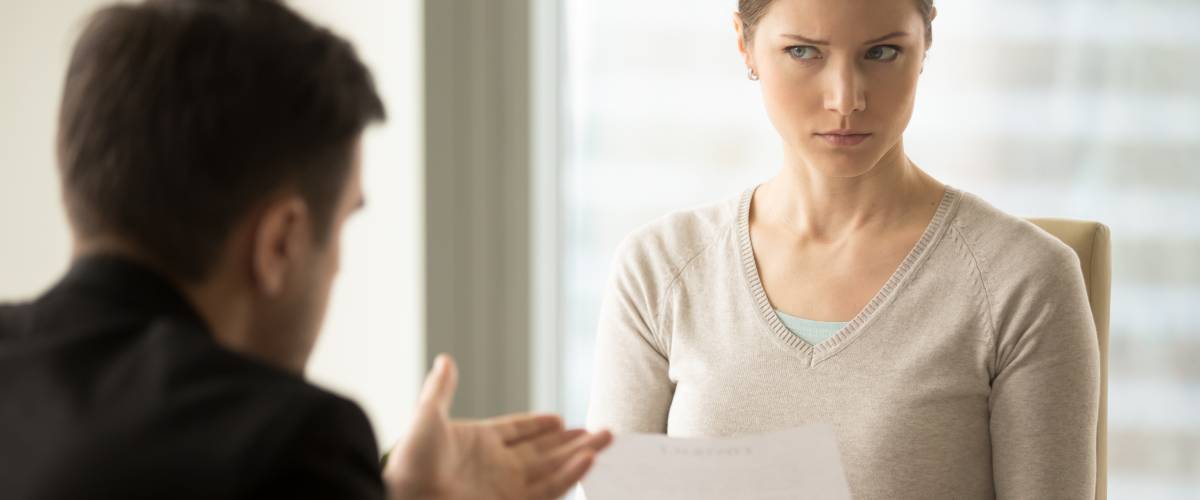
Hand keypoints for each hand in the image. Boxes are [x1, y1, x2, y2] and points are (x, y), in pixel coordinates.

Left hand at [384, 355, 612, 499]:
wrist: (403, 498)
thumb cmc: (408, 461)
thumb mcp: (426, 417)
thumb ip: (441, 390)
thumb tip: (446, 359)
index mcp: (478, 442)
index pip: (517, 431)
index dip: (538, 425)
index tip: (560, 419)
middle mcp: (496, 466)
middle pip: (543, 451)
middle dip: (572, 442)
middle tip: (602, 430)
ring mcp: (505, 487)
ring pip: (552, 469)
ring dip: (579, 456)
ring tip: (606, 439)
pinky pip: (548, 489)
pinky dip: (569, 475)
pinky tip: (587, 459)